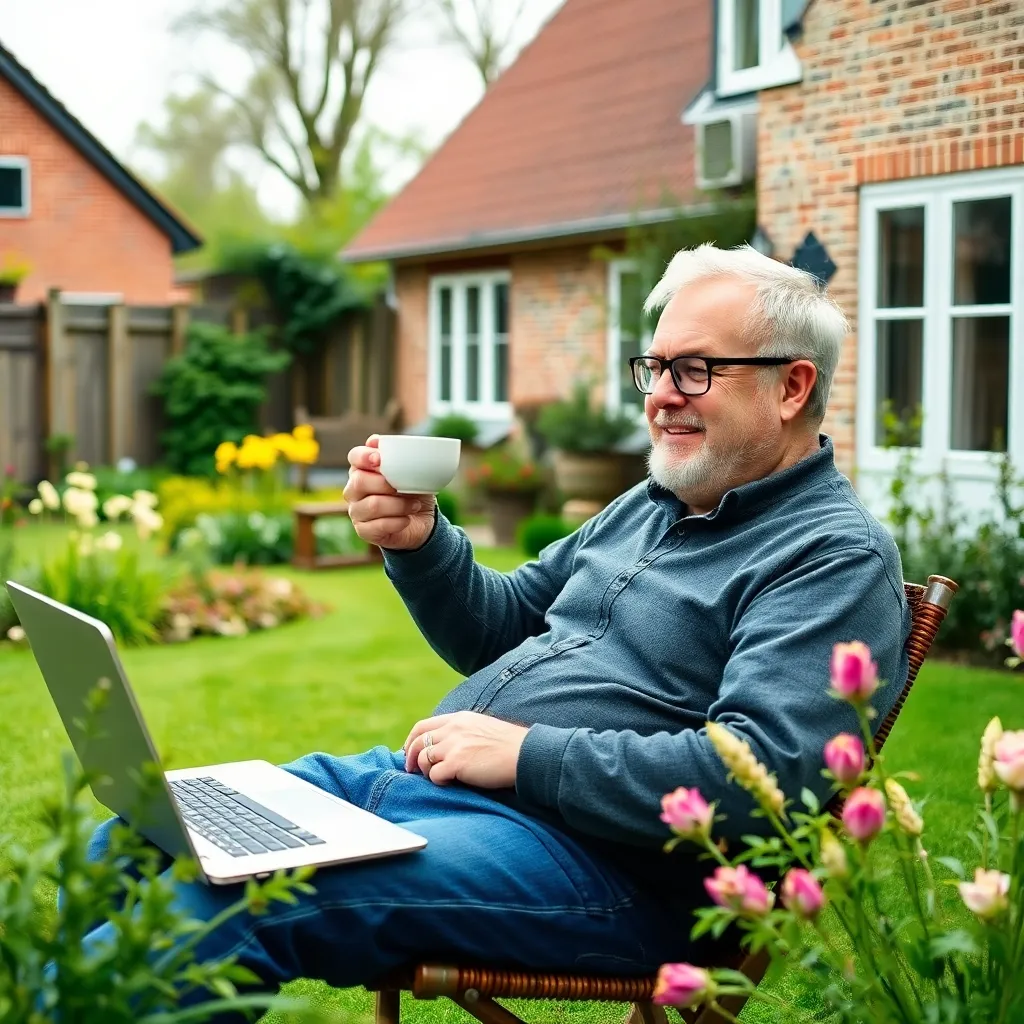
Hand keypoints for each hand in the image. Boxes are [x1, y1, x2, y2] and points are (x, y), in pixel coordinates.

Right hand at [343, 435, 435, 550]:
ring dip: (399, 505)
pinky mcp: (364, 531)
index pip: (354, 456)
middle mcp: (354, 489)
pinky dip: (398, 521)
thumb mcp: (411, 471)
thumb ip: (395, 455)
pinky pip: (379, 525)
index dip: (364, 456)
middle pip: (359, 481)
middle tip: (405, 488)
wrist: (422, 520)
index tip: (380, 460)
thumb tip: (375, 440)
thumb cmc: (412, 491)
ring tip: (414, 505)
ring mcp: (356, 511)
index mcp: (363, 469)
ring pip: (373, 505)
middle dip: (386, 484)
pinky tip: (407, 519)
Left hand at [403, 711, 528, 788]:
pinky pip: (434, 775)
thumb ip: (462, 732)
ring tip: (438, 778)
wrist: (525, 754)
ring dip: (426, 771)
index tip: (410, 752)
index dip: (412, 741)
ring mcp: (454, 745)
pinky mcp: (457, 763)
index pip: (423, 726)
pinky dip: (437, 781)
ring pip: (423, 759)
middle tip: (411, 770)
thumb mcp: (482, 728)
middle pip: (418, 741)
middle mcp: (453, 729)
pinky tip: (450, 783)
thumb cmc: (508, 746)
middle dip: (409, 757)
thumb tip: (446, 745)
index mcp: (458, 719)